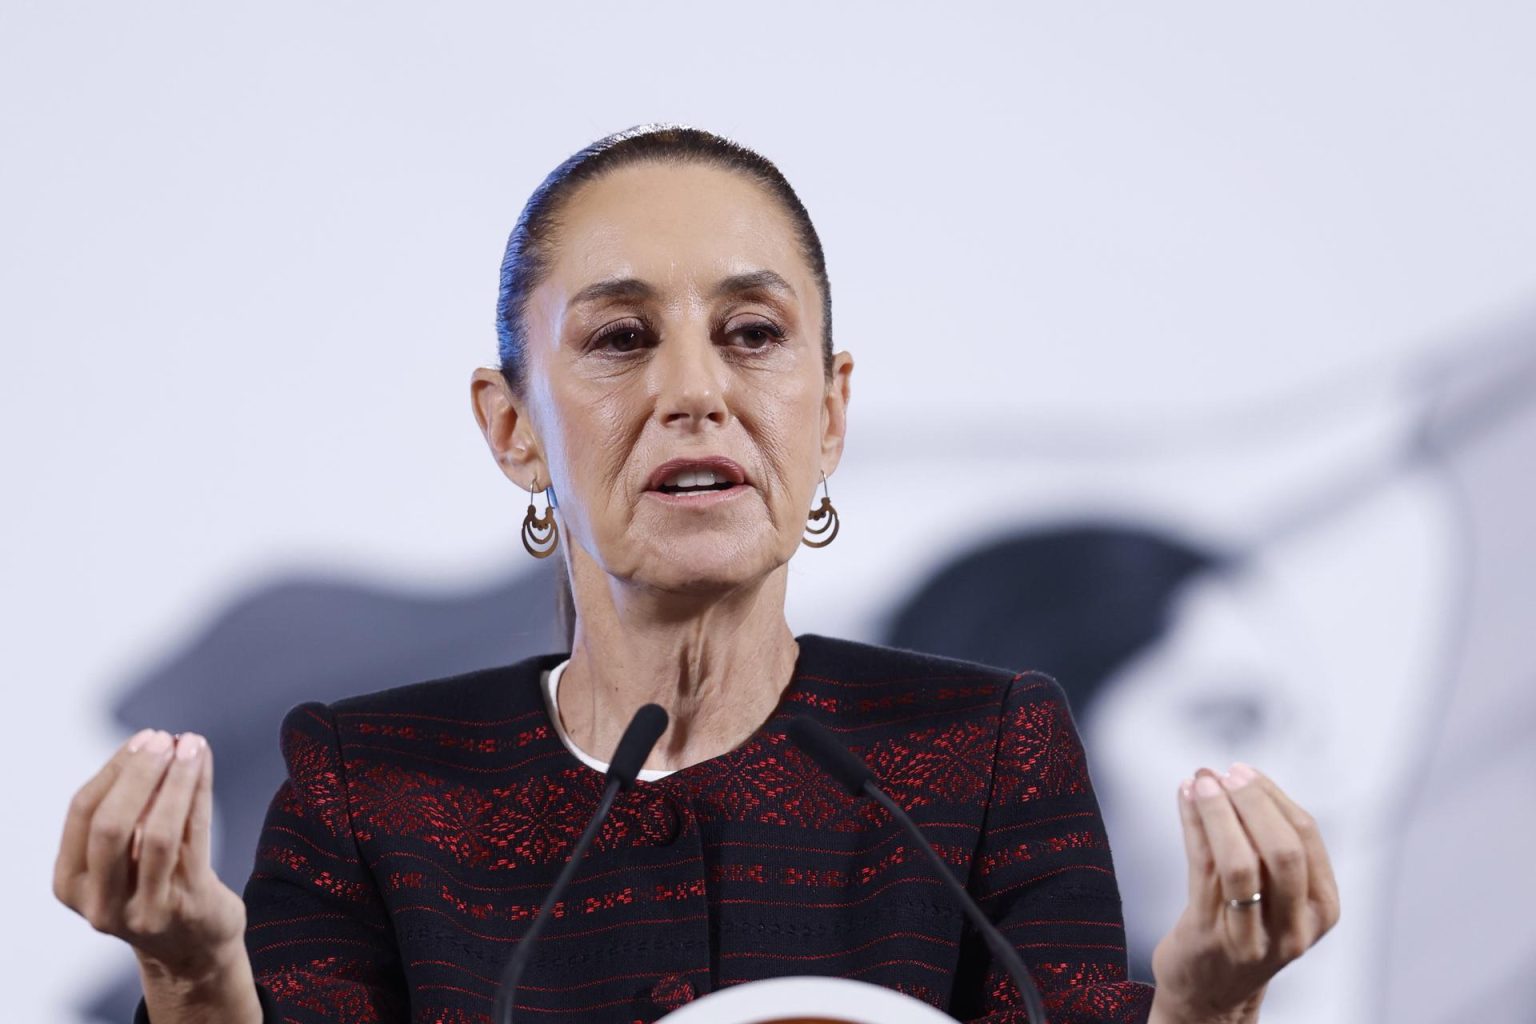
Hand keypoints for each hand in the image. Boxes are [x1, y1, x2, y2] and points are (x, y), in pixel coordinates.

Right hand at [53, 729, 247, 981]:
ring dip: (175, 780)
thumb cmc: (153, 888)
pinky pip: (195, 837)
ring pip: (158, 832)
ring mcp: (144, 908)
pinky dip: (199, 794)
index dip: (113, 771)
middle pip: (111, 825)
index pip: (83, 813)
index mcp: (71, 884)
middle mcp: (101, 902)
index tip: (141, 740)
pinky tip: (204, 767)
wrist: (191, 949)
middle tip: (162, 738)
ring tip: (190, 745)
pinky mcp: (188, 903)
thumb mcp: (121, 859)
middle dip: (138, 774)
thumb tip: (150, 747)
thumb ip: (126, 812)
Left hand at [1148, 763, 1339, 1023]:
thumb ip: (1272, 847)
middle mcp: (1293, 927)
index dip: (1274, 798)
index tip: (1247, 772)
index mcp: (1321, 909)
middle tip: (1226, 773)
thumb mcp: (1279, 897)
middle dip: (1252, 802)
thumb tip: (1243, 778)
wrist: (1211, 995)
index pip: (1306, 839)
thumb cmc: (1245, 931)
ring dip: (1218, 811)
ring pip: (1240, 861)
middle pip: (1282, 851)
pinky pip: (1202, 868)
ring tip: (1201, 780)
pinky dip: (1194, 824)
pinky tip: (1184, 799)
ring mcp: (1252, 936)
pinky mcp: (1209, 935)